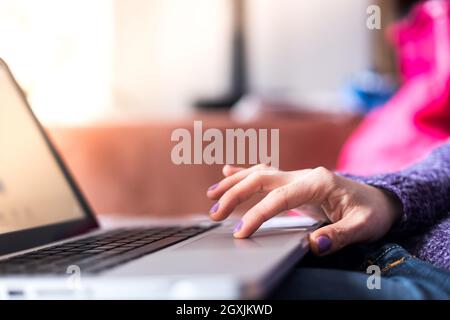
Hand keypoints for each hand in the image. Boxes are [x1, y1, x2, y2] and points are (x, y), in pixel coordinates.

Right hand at [206, 164, 401, 255]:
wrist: (380, 199)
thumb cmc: (373, 212)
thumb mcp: (364, 226)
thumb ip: (339, 235)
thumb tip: (315, 246)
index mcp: (318, 182)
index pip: (279, 198)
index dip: (257, 214)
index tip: (241, 231)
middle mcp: (304, 175)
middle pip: (261, 179)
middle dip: (235, 194)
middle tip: (215, 213)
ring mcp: (298, 176)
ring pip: (259, 174)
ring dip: (234, 182)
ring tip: (212, 194)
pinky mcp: (295, 183)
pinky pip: (266, 174)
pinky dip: (245, 173)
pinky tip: (228, 171)